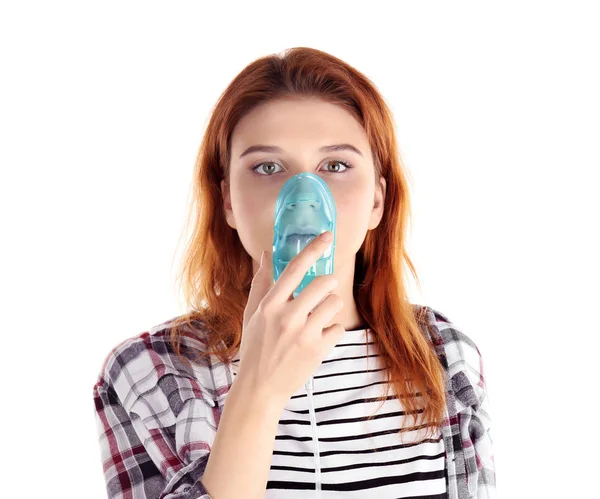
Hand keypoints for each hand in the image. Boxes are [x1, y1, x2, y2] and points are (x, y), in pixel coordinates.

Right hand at [237, 232, 344, 407]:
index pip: (294, 268)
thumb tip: (265, 253)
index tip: (328, 237)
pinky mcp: (318, 351)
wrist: (260, 388)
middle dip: (328, 283)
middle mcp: (287, 317)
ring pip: (335, 304)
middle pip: (323, 283)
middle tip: (323, 290)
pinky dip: (332, 332)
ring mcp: (304, 335)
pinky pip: (338, 328)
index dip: (313, 249)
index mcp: (269, 305)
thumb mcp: (252, 314)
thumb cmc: (255, 347)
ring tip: (320, 316)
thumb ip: (261, 282)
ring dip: (332, 306)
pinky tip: (319, 338)